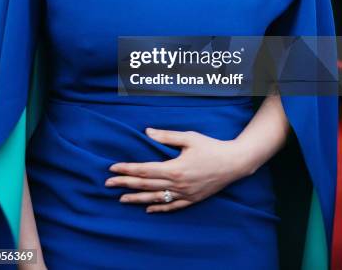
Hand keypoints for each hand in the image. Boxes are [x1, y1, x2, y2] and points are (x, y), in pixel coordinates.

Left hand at [105, 128, 252, 212]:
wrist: (234, 163)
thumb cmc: (211, 147)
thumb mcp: (189, 138)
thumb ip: (167, 137)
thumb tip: (147, 132)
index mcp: (174, 168)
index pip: (144, 170)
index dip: (127, 169)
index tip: (112, 168)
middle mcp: (177, 184)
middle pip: (145, 185)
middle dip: (125, 184)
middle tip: (108, 184)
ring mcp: (184, 194)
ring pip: (156, 199)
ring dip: (137, 199)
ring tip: (121, 199)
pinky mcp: (192, 199)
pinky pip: (172, 207)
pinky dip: (159, 209)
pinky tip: (148, 209)